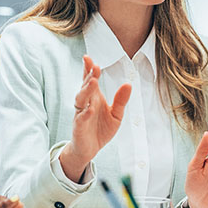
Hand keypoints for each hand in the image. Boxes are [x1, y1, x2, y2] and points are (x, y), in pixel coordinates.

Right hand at [59, 55, 131, 180]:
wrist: (90, 149)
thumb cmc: (101, 129)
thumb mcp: (116, 114)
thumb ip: (121, 100)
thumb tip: (128, 84)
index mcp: (94, 97)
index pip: (90, 80)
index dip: (88, 69)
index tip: (89, 57)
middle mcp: (86, 103)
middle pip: (85, 86)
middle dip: (89, 76)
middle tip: (95, 66)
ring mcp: (80, 114)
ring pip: (80, 99)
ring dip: (86, 90)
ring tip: (93, 82)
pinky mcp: (79, 127)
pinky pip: (80, 118)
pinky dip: (85, 113)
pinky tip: (90, 109)